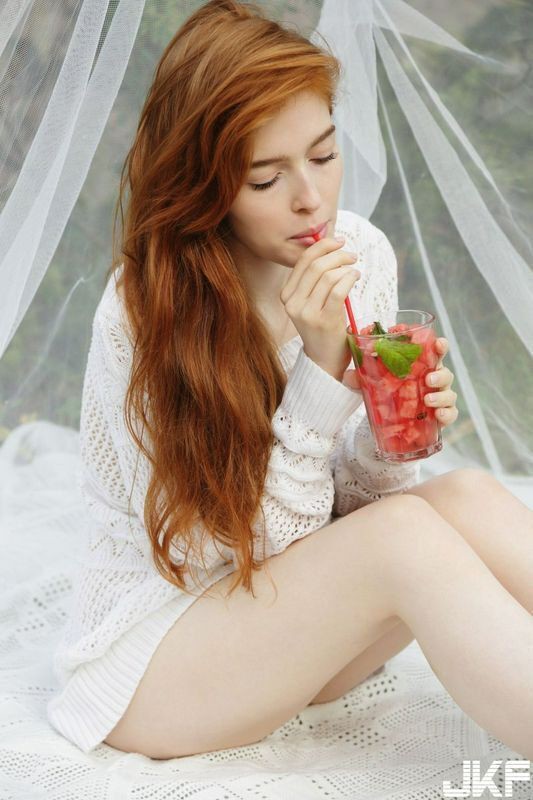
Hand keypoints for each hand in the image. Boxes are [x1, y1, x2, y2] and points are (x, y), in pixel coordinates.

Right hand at [280, 236, 360, 380]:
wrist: (323, 359)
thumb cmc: (322, 326)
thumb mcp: (311, 301)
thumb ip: (315, 278)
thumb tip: (331, 247)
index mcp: (287, 295)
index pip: (303, 261)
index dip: (322, 246)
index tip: (339, 241)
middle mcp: (293, 303)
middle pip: (316, 265)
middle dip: (337, 254)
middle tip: (352, 255)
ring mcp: (307, 313)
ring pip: (329, 276)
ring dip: (346, 267)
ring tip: (354, 270)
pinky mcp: (324, 321)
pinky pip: (339, 290)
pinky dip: (350, 278)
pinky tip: (355, 277)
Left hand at [342, 338, 458, 423]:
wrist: (389, 422)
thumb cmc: (386, 393)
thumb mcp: (370, 383)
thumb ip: (358, 378)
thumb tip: (349, 376)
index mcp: (420, 367)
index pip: (434, 352)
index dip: (440, 346)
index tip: (439, 344)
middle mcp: (433, 380)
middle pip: (445, 373)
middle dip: (440, 374)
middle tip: (428, 379)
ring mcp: (438, 398)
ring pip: (449, 393)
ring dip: (441, 396)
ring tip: (428, 400)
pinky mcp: (440, 417)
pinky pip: (450, 414)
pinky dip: (447, 414)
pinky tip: (438, 416)